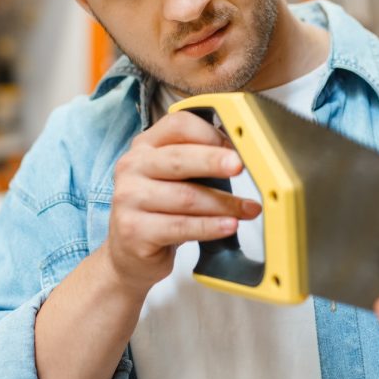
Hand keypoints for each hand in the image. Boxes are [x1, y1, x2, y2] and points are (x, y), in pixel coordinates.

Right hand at [104, 110, 260, 293]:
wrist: (129, 252)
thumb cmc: (161, 208)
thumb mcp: (174, 177)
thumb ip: (199, 160)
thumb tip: (242, 155)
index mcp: (145, 146)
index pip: (178, 125)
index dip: (210, 133)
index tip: (236, 146)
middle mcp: (132, 167)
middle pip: (179, 159)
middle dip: (214, 162)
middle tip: (240, 166)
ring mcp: (129, 199)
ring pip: (186, 197)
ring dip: (224, 203)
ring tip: (249, 208)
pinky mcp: (134, 231)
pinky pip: (181, 227)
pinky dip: (210, 226)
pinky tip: (229, 225)